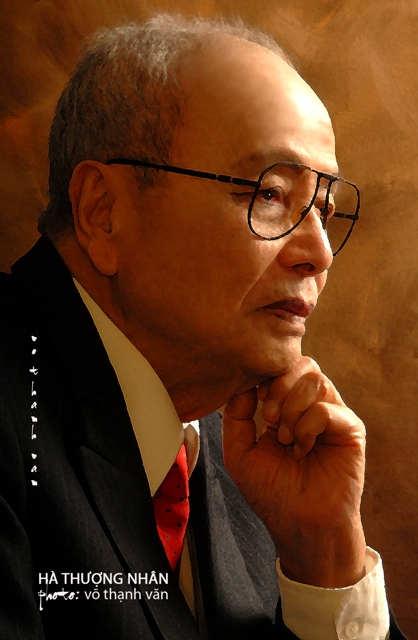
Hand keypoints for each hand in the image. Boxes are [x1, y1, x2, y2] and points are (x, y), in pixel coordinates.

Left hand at [223, 356, 366, 587]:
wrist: (299, 525)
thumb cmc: (271, 492)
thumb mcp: (239, 452)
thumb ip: (236, 416)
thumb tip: (244, 385)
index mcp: (287, 406)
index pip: (281, 368)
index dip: (265, 377)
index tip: (254, 401)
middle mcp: (312, 406)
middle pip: (301, 365)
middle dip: (278, 387)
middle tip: (268, 418)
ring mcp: (333, 415)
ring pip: (314, 380)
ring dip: (291, 408)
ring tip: (284, 438)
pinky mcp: (350, 429)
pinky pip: (326, 409)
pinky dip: (307, 427)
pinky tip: (302, 448)